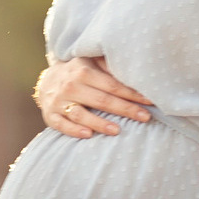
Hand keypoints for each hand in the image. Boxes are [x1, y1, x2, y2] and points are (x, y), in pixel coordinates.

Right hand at [34, 55, 153, 138]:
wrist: (47, 81)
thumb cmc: (78, 73)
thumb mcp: (91, 62)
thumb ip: (109, 66)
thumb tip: (134, 71)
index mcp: (83, 71)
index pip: (112, 85)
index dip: (132, 94)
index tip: (150, 101)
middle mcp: (71, 86)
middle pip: (101, 100)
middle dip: (125, 109)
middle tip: (145, 117)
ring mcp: (59, 101)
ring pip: (81, 114)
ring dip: (99, 123)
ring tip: (117, 130)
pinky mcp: (51, 116)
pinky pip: (62, 125)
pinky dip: (74, 130)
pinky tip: (89, 135)